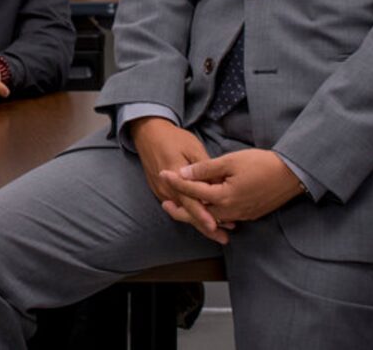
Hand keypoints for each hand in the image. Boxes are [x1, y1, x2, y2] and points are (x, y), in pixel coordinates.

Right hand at [129, 117, 227, 242]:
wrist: (149, 134)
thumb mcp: (193, 148)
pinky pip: (177, 206)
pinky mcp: (160, 192)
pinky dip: (190, 214)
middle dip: (205, 227)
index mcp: (175, 175)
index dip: (203, 215)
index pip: (190, 201)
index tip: (216, 226)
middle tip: (223, 238)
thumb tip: (219, 185)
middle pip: (187, 213)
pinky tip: (202, 218)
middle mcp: (166, 188)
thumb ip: (205, 169)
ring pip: (183, 212)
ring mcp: (162, 192)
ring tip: (218, 232)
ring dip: (199, 222)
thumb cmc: (173, 138)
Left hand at [158, 149, 303, 229]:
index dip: (177, 182)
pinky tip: (208, 210)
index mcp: (223, 196)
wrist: (291, 174)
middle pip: (199, 213)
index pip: (193, 190)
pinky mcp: (249, 215)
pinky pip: (225, 218)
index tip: (163, 174)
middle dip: (181, 210)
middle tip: (165, 204)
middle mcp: (230, 211)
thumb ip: (206, 169)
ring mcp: (241, 215)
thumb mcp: (231, 161)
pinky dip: (212, 215)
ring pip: (212, 218)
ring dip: (196, 214)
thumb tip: (184, 172)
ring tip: (182, 208)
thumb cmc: (261, 164)